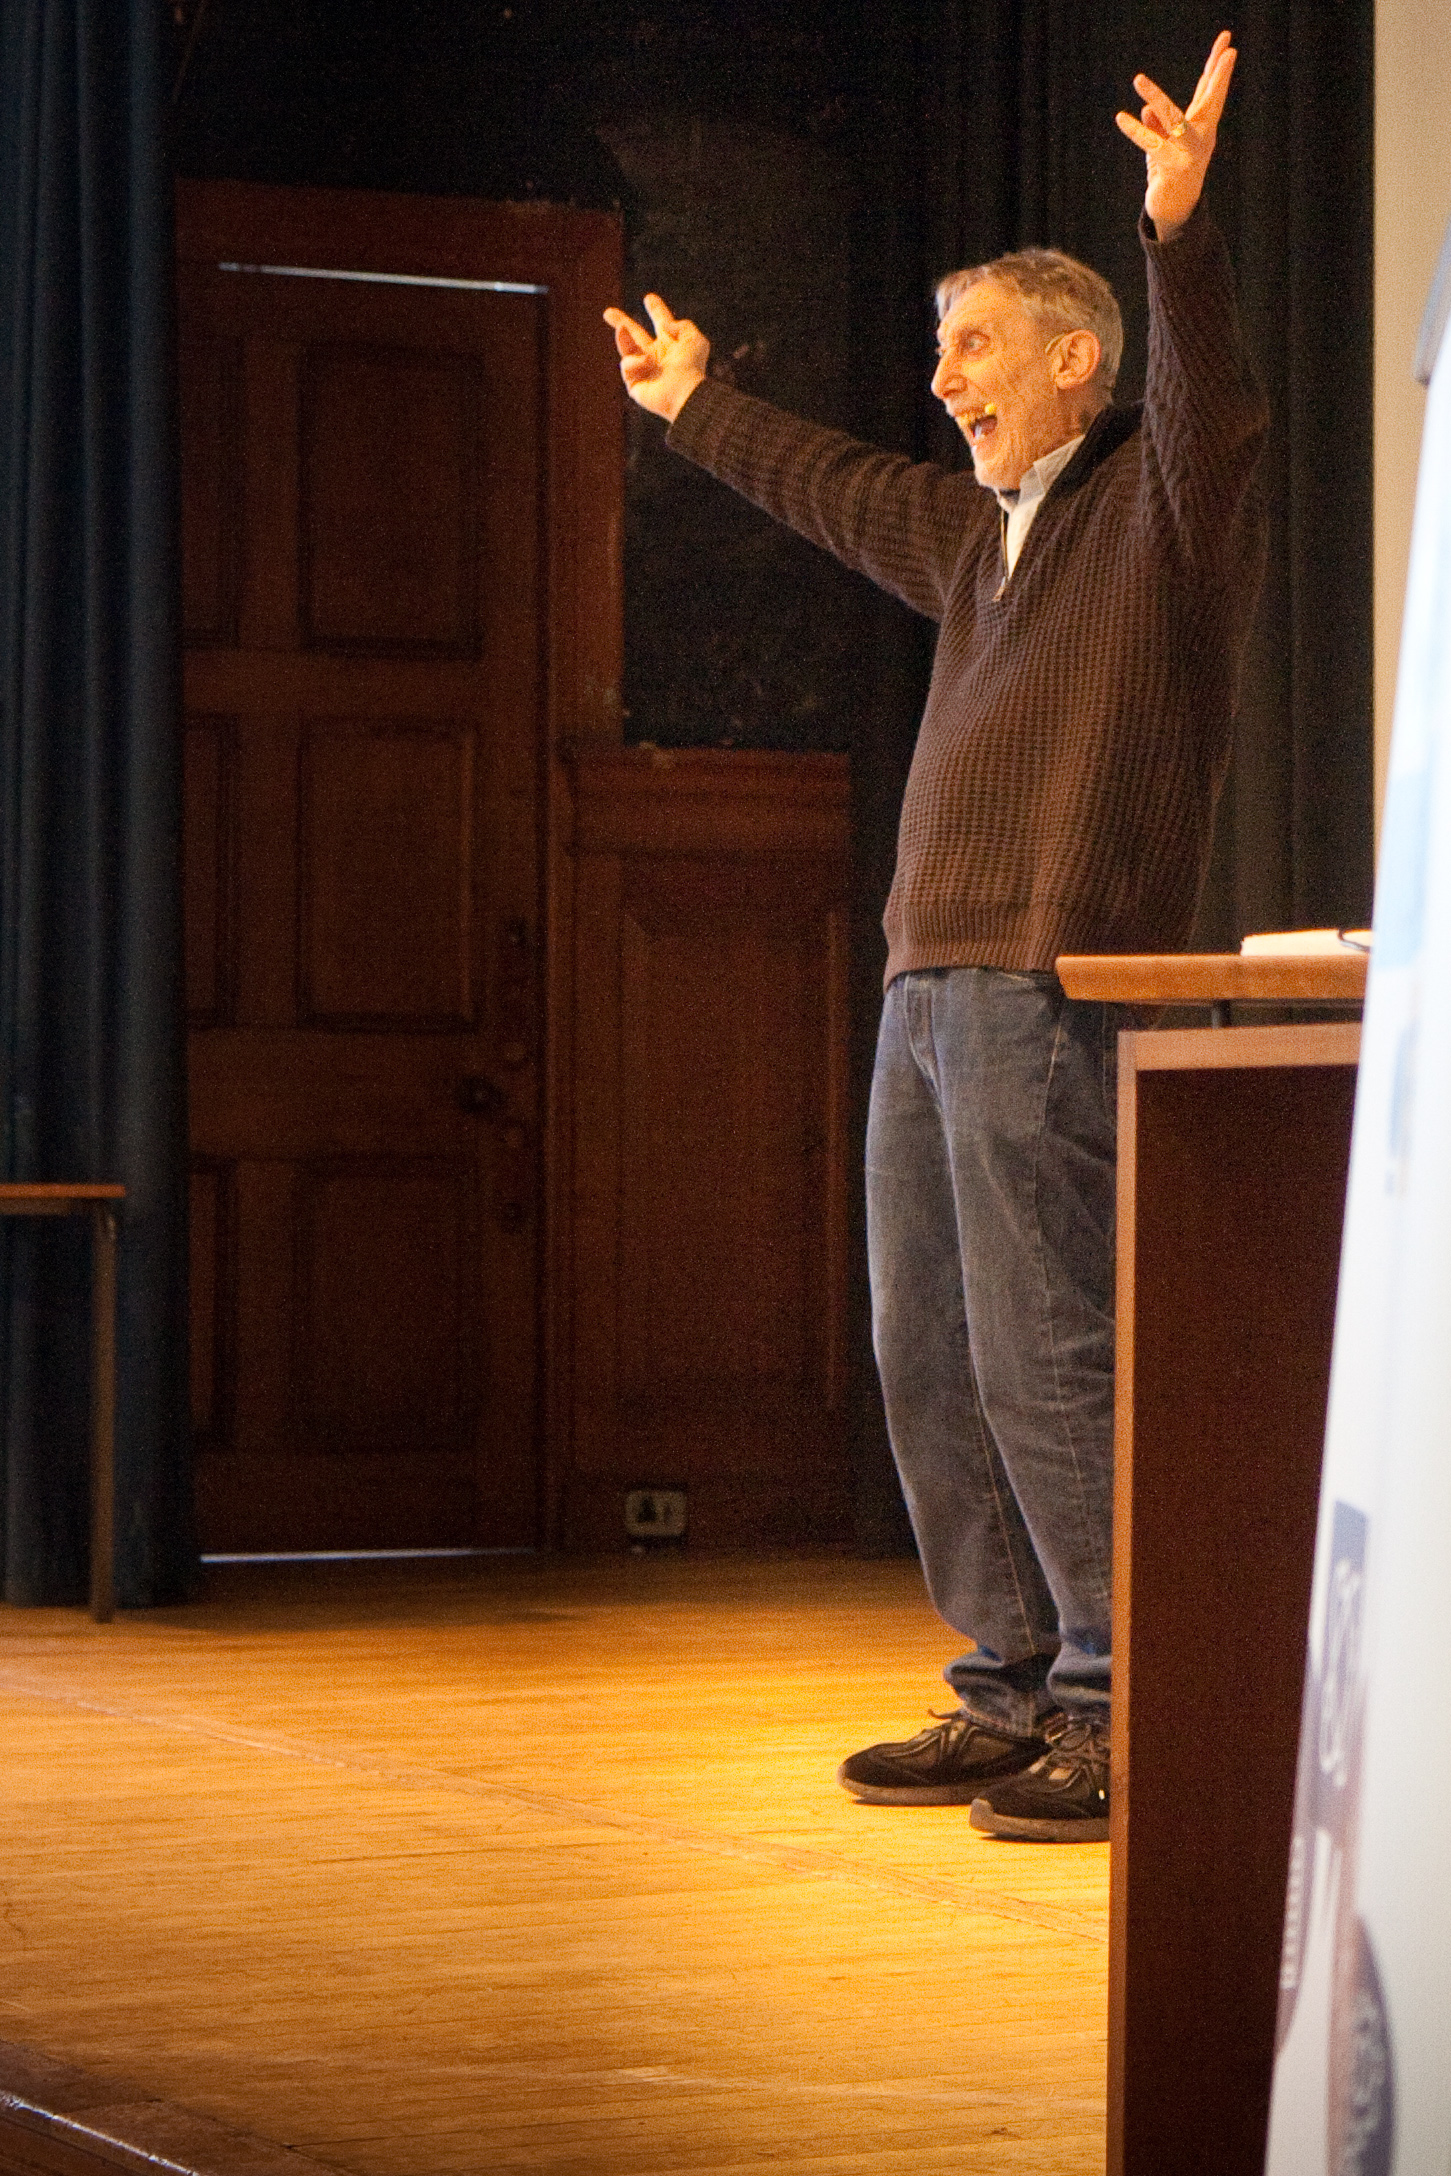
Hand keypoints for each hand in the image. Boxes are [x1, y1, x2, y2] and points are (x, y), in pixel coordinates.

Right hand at [602, 294, 709, 422]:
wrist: (684, 392)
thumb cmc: (692, 367)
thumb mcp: (694, 339)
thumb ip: (682, 324)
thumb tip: (665, 323)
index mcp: (671, 345)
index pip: (661, 324)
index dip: (656, 310)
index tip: (649, 298)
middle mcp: (656, 356)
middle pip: (635, 335)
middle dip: (622, 323)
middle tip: (607, 312)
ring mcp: (644, 370)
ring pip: (627, 348)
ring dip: (622, 337)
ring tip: (621, 327)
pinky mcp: (634, 383)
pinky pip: (627, 364)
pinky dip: (636, 360)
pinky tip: (647, 363)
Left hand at [1115, 29, 1237, 240]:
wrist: (1172, 210)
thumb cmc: (1169, 173)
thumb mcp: (1163, 143)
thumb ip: (1158, 125)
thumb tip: (1147, 110)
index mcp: (1202, 127)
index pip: (1210, 92)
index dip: (1217, 69)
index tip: (1228, 44)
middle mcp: (1202, 137)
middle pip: (1212, 99)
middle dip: (1220, 75)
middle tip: (1230, 49)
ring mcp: (1190, 152)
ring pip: (1174, 119)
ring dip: (1156, 98)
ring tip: (1138, 79)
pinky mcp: (1174, 168)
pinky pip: (1152, 145)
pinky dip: (1136, 132)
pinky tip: (1121, 118)